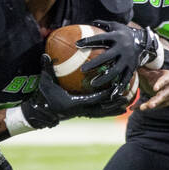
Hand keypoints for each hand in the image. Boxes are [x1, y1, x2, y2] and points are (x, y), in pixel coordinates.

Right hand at [15, 56, 129, 128]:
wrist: (42, 112)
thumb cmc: (44, 96)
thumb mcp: (45, 82)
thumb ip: (47, 69)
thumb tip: (45, 54)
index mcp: (74, 104)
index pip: (92, 100)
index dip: (103, 95)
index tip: (113, 89)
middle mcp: (80, 111)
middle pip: (101, 109)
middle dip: (113, 105)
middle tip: (125, 99)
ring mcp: (82, 114)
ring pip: (101, 113)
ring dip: (113, 110)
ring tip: (126, 106)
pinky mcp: (83, 114)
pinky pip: (98, 114)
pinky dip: (108, 112)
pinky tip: (117, 109)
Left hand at [78, 21, 162, 89]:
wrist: (144, 41)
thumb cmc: (125, 33)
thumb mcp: (116, 25)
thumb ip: (103, 24)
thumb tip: (90, 22)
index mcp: (116, 37)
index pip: (100, 39)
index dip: (88, 41)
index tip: (77, 44)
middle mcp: (123, 48)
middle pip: (107, 57)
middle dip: (95, 63)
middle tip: (83, 69)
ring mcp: (128, 59)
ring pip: (115, 70)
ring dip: (104, 77)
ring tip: (93, 83)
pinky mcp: (132, 67)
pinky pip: (126, 78)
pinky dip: (120, 86)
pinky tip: (113, 93)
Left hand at [137, 68, 168, 109]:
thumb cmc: (166, 77)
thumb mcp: (159, 73)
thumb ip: (148, 72)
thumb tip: (138, 69)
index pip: (165, 81)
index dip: (160, 84)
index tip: (155, 89)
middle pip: (163, 95)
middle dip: (156, 101)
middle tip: (150, 105)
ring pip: (159, 102)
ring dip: (150, 105)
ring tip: (141, 108)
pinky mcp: (166, 103)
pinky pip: (157, 106)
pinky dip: (147, 106)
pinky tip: (139, 107)